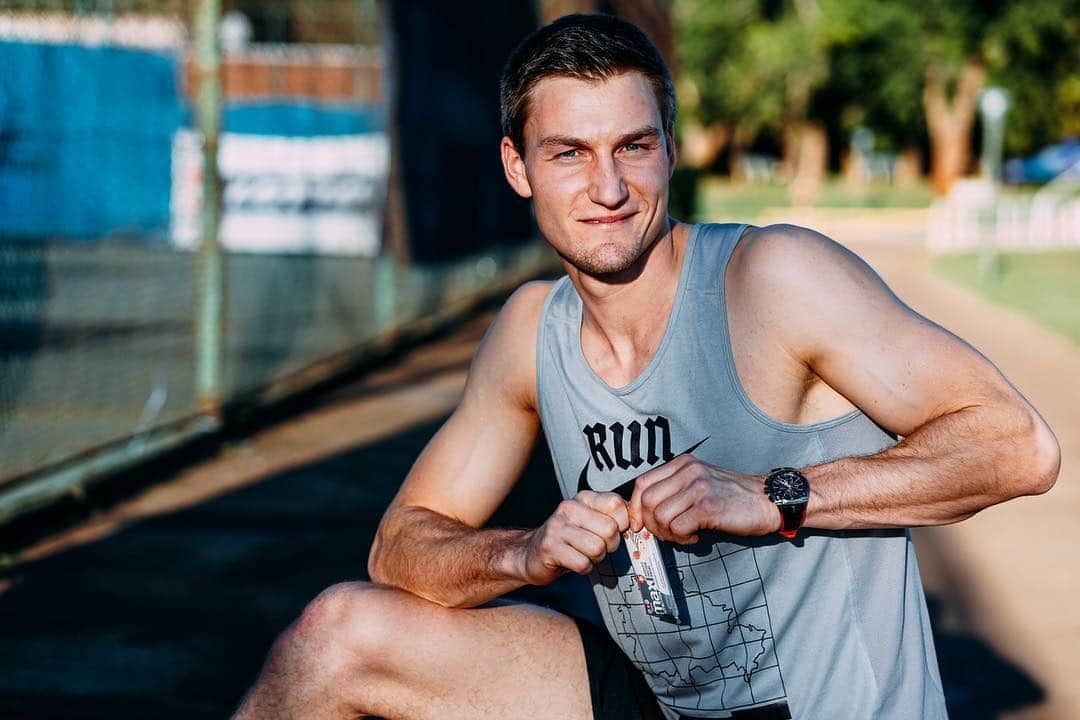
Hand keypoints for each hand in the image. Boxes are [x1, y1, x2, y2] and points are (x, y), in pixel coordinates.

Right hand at [518, 491, 629, 584]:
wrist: (531, 553)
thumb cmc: (569, 538)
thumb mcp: (590, 520)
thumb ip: (612, 516)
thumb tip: (639, 521)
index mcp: (583, 498)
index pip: (617, 504)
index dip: (623, 524)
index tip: (614, 532)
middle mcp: (569, 507)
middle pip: (610, 529)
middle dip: (610, 545)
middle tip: (597, 546)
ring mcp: (557, 527)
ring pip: (597, 548)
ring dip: (596, 558)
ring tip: (584, 554)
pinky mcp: (549, 548)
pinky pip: (583, 563)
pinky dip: (584, 568)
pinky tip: (574, 562)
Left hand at [628, 455, 778, 543]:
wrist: (769, 500)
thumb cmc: (733, 496)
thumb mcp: (700, 482)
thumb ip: (675, 490)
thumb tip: (645, 514)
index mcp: (683, 464)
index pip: (642, 483)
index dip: (635, 507)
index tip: (641, 524)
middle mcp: (688, 471)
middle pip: (646, 500)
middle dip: (651, 524)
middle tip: (668, 533)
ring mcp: (699, 488)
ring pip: (659, 516)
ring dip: (668, 534)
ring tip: (684, 535)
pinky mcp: (709, 507)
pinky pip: (678, 528)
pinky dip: (682, 539)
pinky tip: (696, 537)